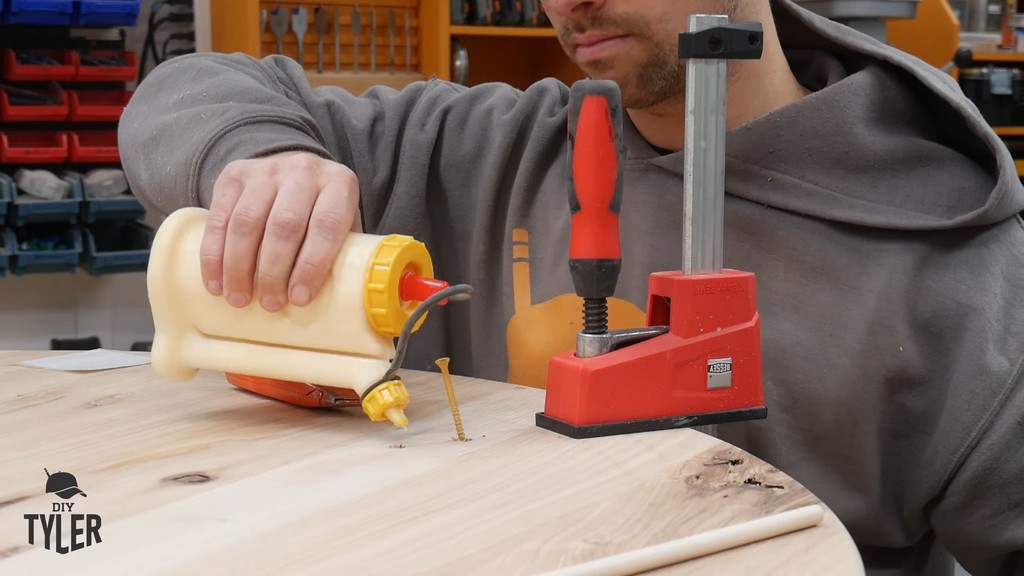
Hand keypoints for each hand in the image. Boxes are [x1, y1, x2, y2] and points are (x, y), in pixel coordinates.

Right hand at [200, 151, 361, 311]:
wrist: (295, 171)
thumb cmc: (322, 212)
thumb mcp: (344, 225)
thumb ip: (341, 255)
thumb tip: (331, 304)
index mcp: (339, 184)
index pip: (326, 225)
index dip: (312, 265)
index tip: (299, 299)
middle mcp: (303, 171)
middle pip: (284, 225)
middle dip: (273, 271)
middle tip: (269, 304)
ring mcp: (266, 170)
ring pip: (247, 222)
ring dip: (239, 267)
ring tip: (239, 299)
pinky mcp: (234, 175)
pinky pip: (219, 218)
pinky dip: (214, 255)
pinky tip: (216, 283)